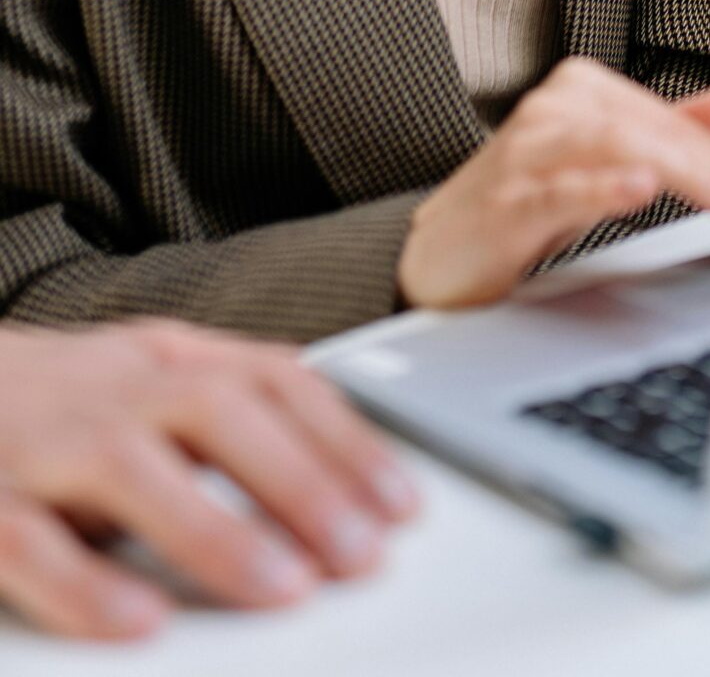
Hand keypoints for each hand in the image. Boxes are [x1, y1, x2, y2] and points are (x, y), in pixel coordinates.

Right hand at [0, 318, 415, 641]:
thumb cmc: (46, 402)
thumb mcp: (141, 378)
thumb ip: (225, 399)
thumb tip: (334, 442)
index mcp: (160, 359)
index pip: (270, 379)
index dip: (342, 437)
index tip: (401, 503)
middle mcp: (108, 390)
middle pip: (218, 412)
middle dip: (300, 480)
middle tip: (362, 551)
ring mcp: (40, 442)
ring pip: (134, 470)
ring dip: (217, 529)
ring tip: (285, 588)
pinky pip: (29, 542)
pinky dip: (87, 583)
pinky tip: (141, 622)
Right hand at [398, 58, 709, 308]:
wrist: (434, 257)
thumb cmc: (520, 205)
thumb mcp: (600, 165)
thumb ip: (662, 133)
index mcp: (581, 92)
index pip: (667, 119)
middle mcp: (552, 109)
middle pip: (647, 129)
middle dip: (709, 172)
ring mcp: (523, 153)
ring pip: (612, 145)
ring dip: (677, 175)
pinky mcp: (502, 202)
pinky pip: (559, 189)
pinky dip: (602, 187)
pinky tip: (639, 189)